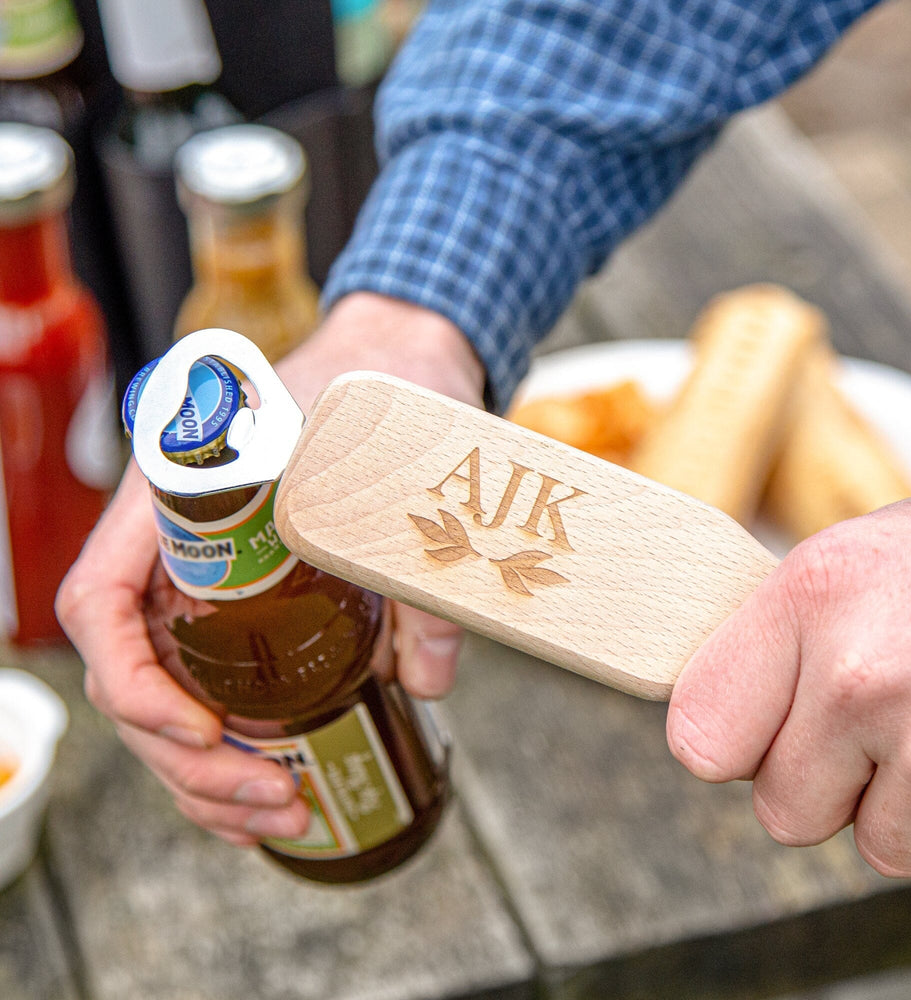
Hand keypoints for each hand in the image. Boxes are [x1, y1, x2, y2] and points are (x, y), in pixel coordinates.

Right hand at [57, 292, 484, 845]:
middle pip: (136, 674)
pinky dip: (235, 749)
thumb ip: (415, 566)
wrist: (395, 361)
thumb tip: (427, 680)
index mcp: (178, 497)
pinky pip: (215, 686)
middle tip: (273, 797)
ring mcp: (208, 581)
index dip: (133, 682)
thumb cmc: (375, 390)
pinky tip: (277, 787)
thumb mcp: (391, 462)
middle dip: (189, 759)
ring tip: (284, 815)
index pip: (102, 600)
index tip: (205, 729)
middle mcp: (177, 548)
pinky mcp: (250, 604)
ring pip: (171, 697)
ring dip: (210, 774)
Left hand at [666, 489, 910, 885]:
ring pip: (880, 846)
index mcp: (812, 598)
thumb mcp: (852, 560)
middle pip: (785, 812)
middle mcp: (865, 676)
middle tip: (881, 725)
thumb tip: (707, 720)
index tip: (760, 735)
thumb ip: (776, 638)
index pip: (701, 737)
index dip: (735, 745)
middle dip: (829, 785)